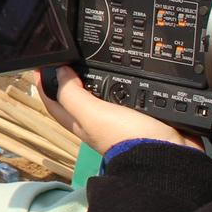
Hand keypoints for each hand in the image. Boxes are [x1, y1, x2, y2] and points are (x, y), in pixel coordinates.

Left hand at [34, 67, 201, 155]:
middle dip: (70, 77)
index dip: (44, 84)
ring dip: (98, 77)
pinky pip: (126, 94)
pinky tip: (130, 70)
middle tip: (70, 54)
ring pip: (102, 93)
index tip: (42, 62)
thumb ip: (72, 95)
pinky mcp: (139, 115)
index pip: (54, 102)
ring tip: (97, 56)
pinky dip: (125, 82)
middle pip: (76, 97)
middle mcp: (97, 120)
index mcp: (80, 122)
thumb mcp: (93, 114)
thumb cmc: (127, 138)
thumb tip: (58, 71)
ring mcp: (118, 118)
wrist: (169, 157)